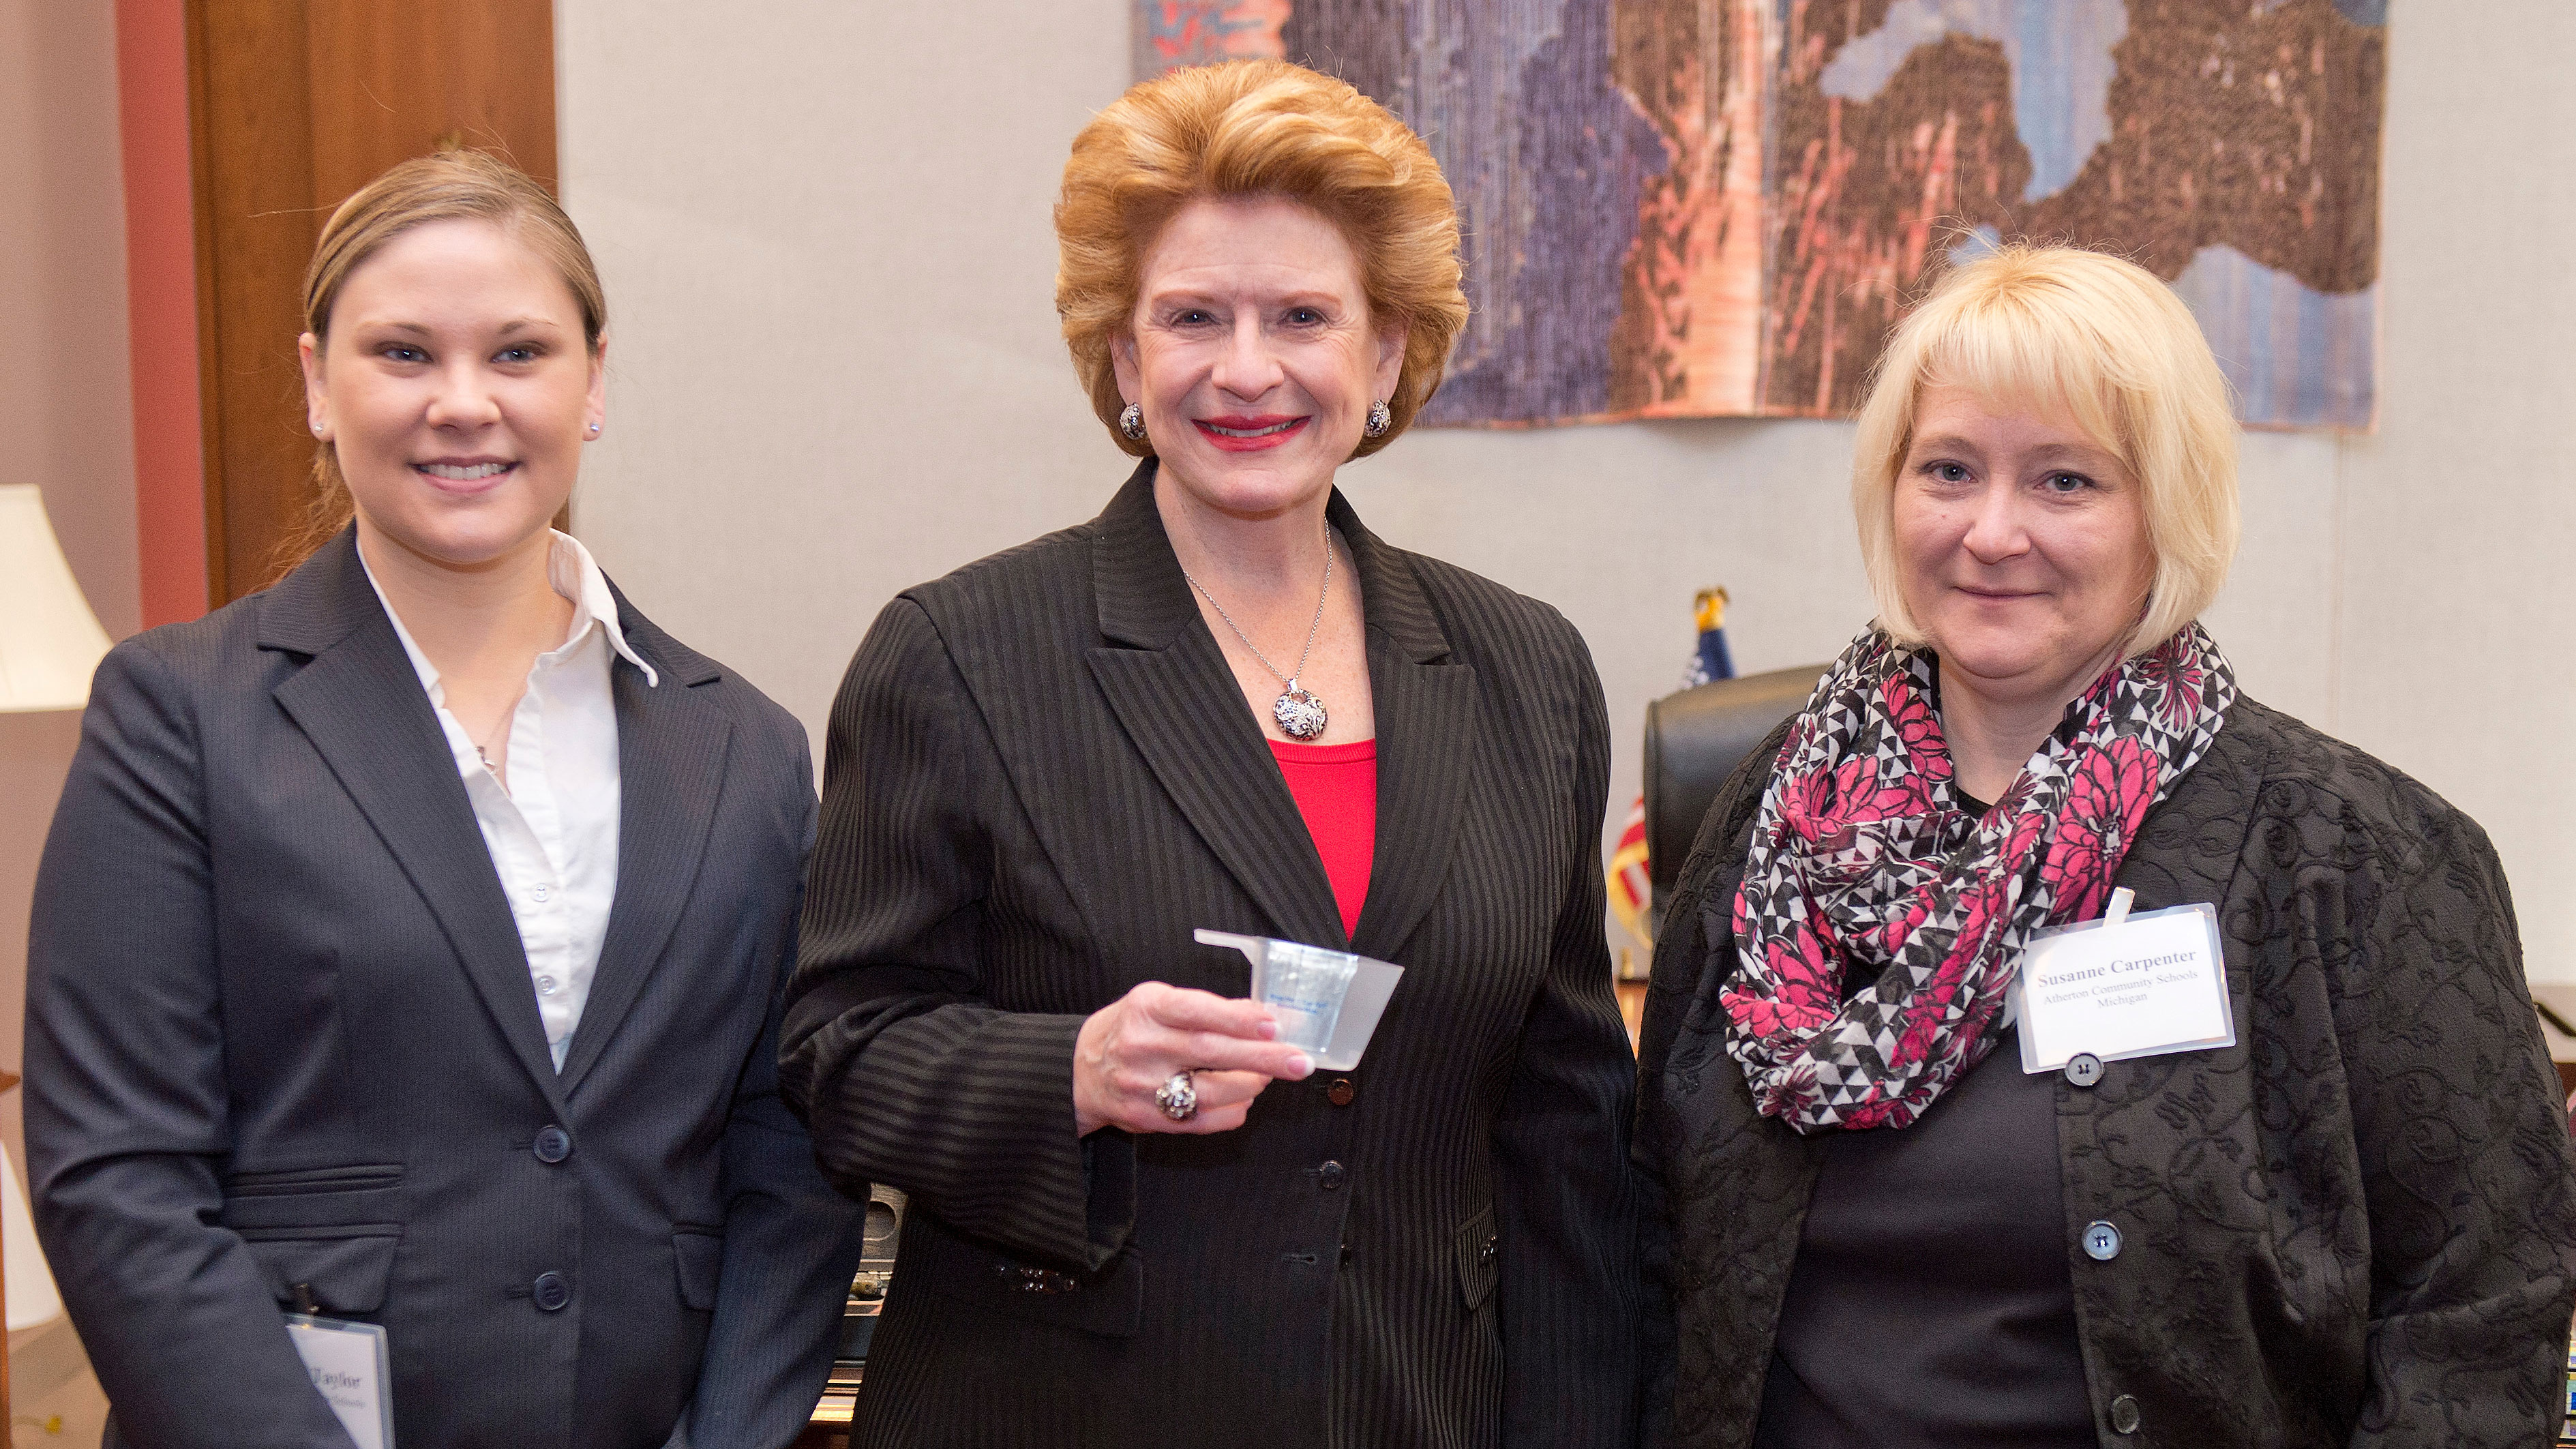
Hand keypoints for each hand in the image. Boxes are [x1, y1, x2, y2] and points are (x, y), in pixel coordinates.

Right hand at [1073, 981, 1312, 1135]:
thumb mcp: (1157, 1002)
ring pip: (1209, 1092)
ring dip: (1249, 1086)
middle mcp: (1140, 1046)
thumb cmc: (1130, 1029)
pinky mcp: (1147, 1118)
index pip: (1196, 1011)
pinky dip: (1232, 1112)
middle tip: (1298, 1062)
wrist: (1080, 1071)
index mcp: (1146, 1008)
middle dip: (1261, 1058)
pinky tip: (1244, 1100)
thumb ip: (1205, 1008)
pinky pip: (1200, 1121)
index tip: (1273, 1025)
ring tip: (1267, 1076)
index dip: (1237, 1019)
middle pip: (1209, 1052)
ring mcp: (1142, 1086)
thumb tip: (1260, 1015)